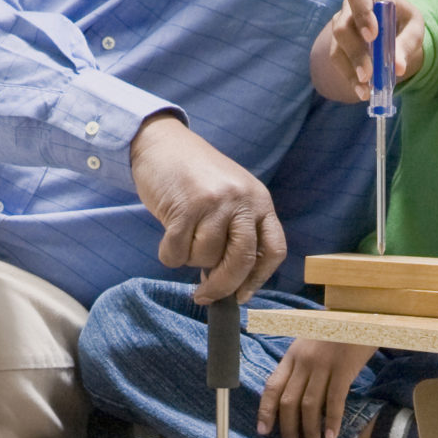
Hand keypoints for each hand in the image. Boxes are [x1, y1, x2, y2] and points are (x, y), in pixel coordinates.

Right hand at [128, 115, 285, 302]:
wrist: (163, 142)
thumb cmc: (196, 175)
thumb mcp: (231, 195)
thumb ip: (237, 230)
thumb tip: (232, 282)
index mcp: (259, 200)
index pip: (274, 250)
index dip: (259, 279)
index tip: (241, 296)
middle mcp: (241, 201)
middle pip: (241, 261)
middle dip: (222, 286)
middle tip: (204, 295)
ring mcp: (214, 203)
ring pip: (205, 258)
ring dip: (189, 258)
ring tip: (182, 234)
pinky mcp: (185, 207)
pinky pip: (177, 253)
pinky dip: (169, 254)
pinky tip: (167, 235)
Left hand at [257, 337, 376, 437]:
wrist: (360, 314)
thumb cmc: (335, 332)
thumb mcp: (309, 344)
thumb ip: (299, 366)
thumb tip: (292, 400)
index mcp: (292, 355)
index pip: (272, 387)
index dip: (266, 412)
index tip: (264, 431)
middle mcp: (303, 361)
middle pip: (289, 402)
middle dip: (288, 429)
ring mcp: (323, 364)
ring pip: (309, 405)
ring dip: (309, 431)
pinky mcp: (344, 368)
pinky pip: (334, 400)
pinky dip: (331, 421)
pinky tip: (332, 435)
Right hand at [314, 0, 424, 102]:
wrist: (396, 32)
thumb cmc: (404, 22)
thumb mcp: (414, 28)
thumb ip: (406, 43)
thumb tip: (398, 68)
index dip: (362, 14)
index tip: (372, 35)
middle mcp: (348, 10)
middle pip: (342, 28)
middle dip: (355, 52)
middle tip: (368, 74)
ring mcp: (340, 29)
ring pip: (337, 48)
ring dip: (351, 69)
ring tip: (366, 88)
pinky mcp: (338, 47)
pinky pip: (338, 63)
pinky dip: (350, 78)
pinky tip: (362, 92)